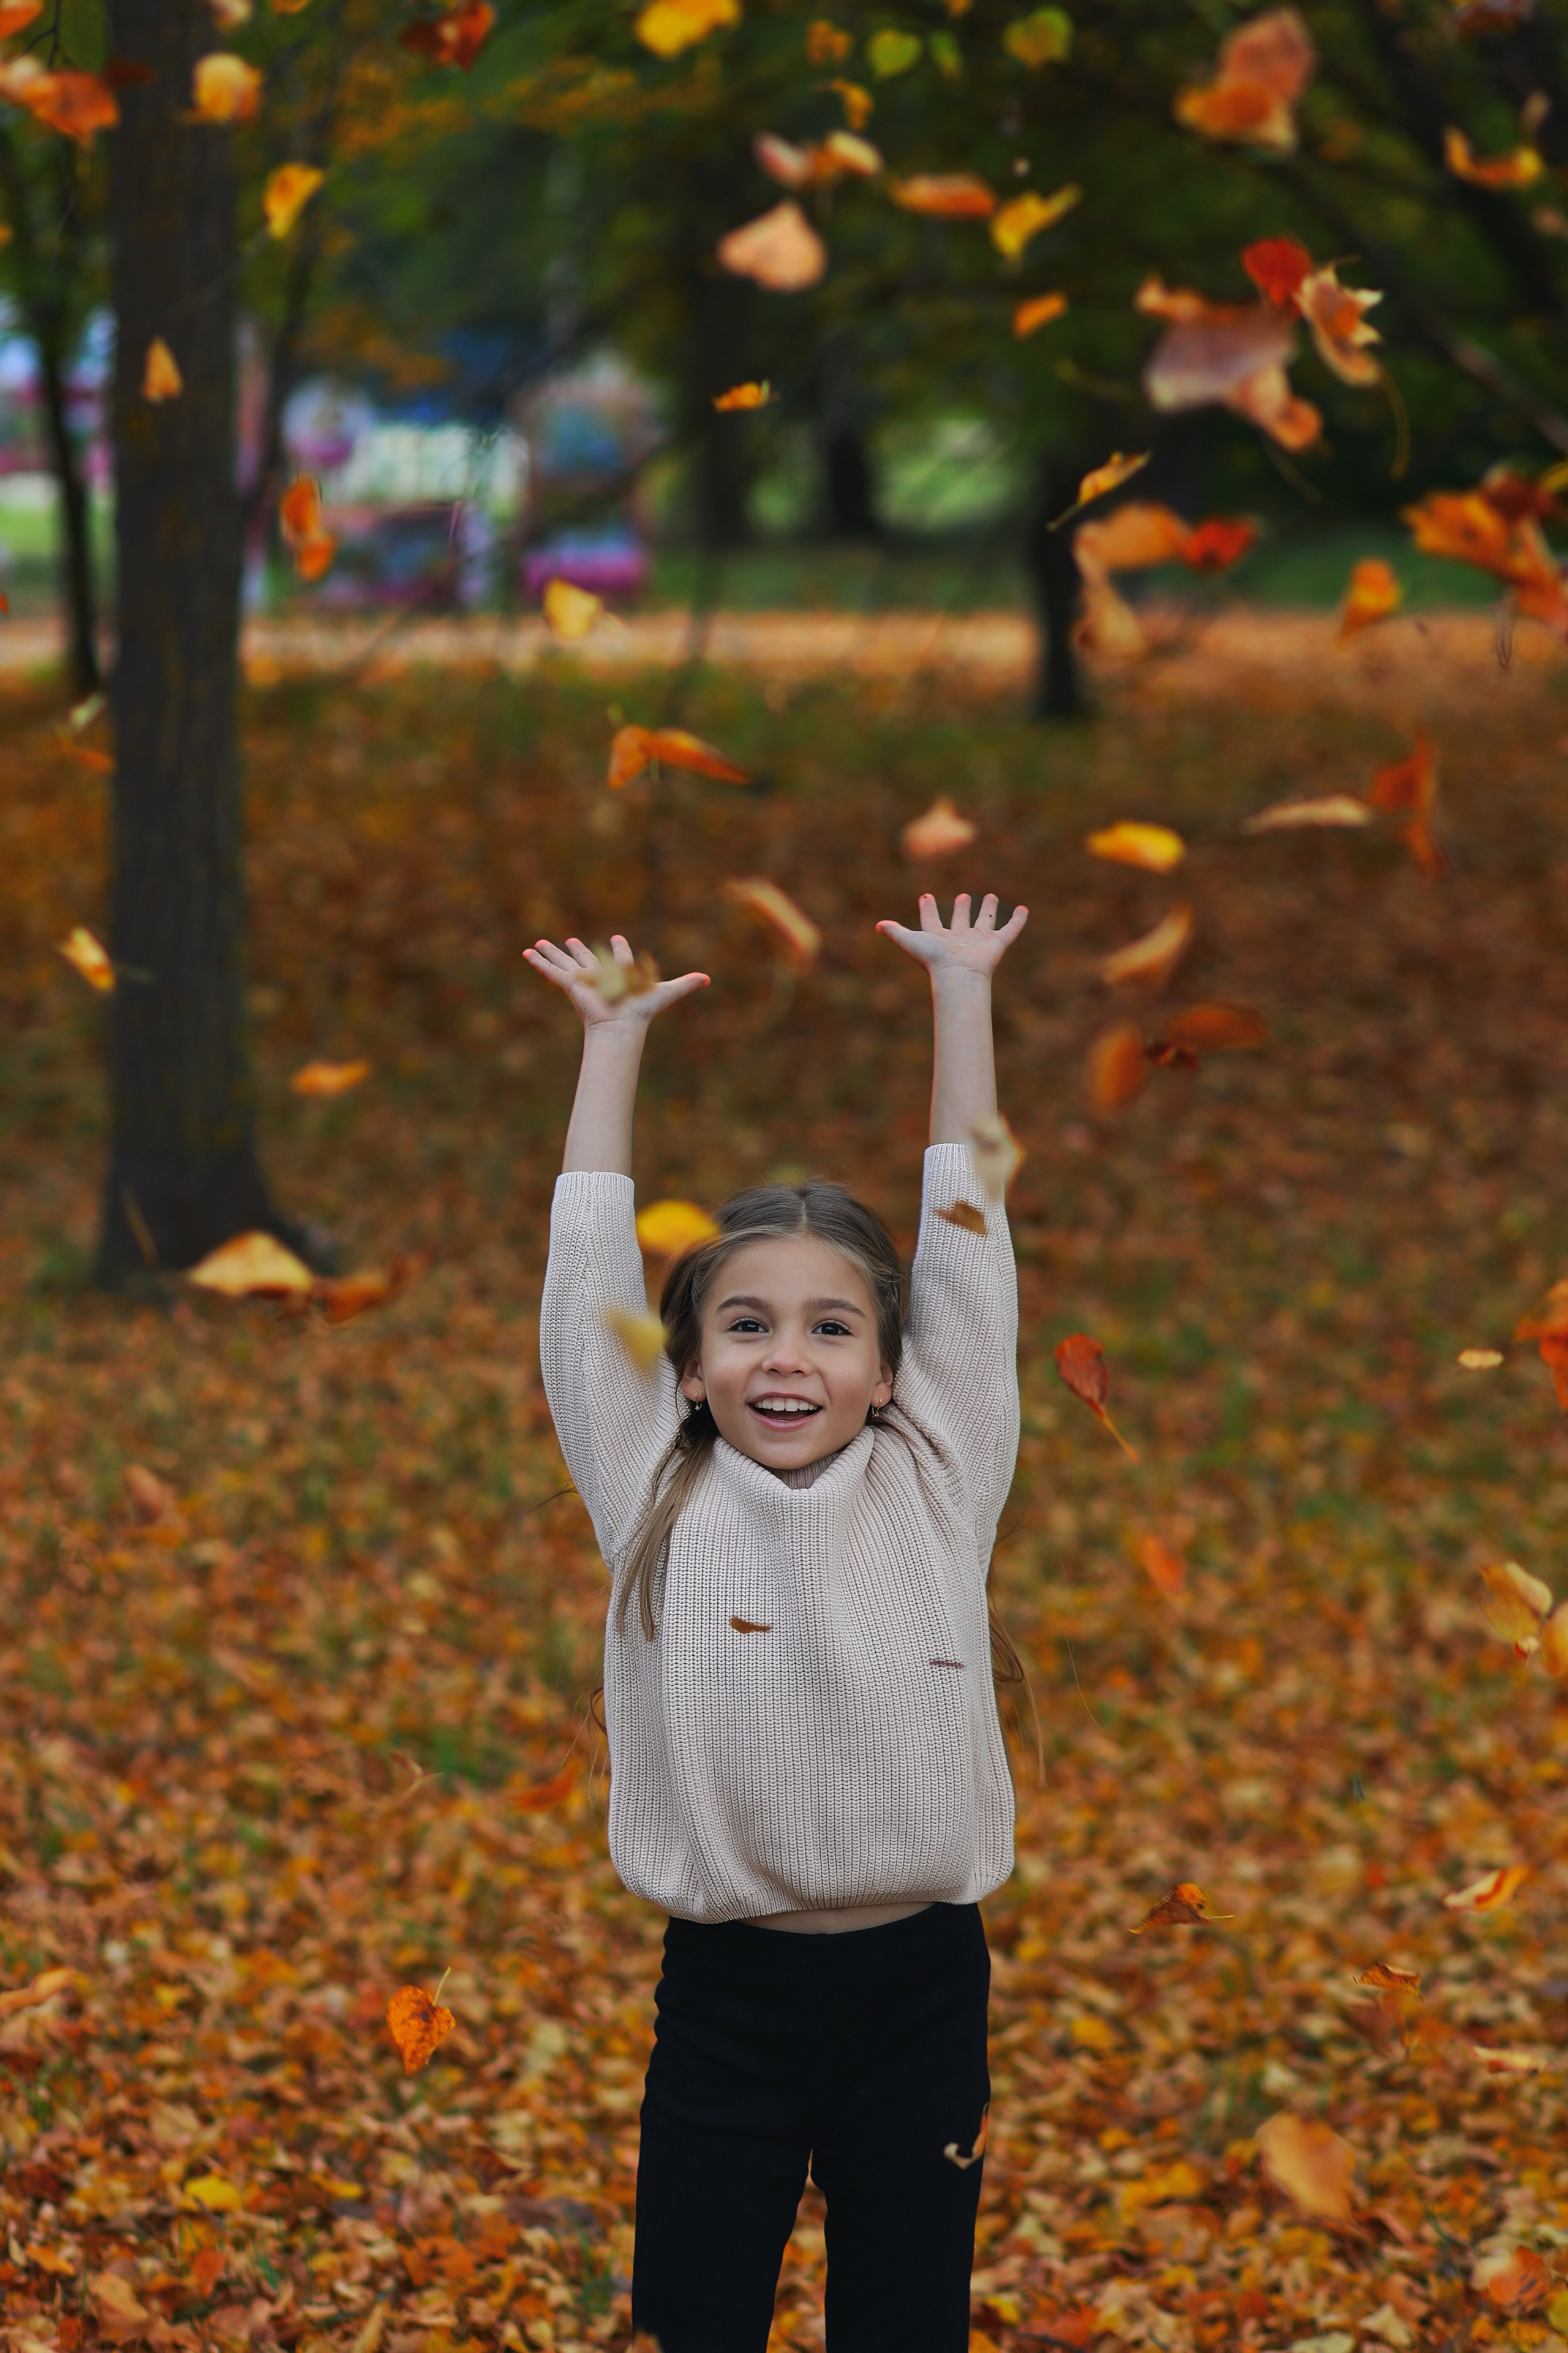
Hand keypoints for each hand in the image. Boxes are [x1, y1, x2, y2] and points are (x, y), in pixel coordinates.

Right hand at [525, 934, 709, 1031]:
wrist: (621, 1025)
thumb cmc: (642, 1010)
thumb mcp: (666, 991)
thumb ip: (686, 984)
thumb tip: (709, 979)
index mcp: (618, 975)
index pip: (617, 959)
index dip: (617, 950)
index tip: (615, 939)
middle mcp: (599, 977)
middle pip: (585, 959)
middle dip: (578, 950)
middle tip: (571, 940)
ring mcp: (582, 980)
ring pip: (565, 962)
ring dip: (552, 953)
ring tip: (539, 943)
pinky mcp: (570, 984)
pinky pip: (552, 971)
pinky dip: (539, 961)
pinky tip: (527, 953)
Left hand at [876, 893, 1027, 981]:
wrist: (958, 975)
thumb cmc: (933, 960)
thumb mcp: (910, 941)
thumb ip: (895, 932)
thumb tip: (877, 926)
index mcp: (939, 938)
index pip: (932, 920)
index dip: (928, 909)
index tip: (926, 896)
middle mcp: (959, 939)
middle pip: (960, 921)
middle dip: (961, 909)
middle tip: (962, 897)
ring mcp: (979, 941)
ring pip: (985, 922)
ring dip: (988, 910)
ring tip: (991, 897)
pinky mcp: (997, 943)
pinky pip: (1010, 929)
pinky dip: (1018, 920)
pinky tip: (1023, 910)